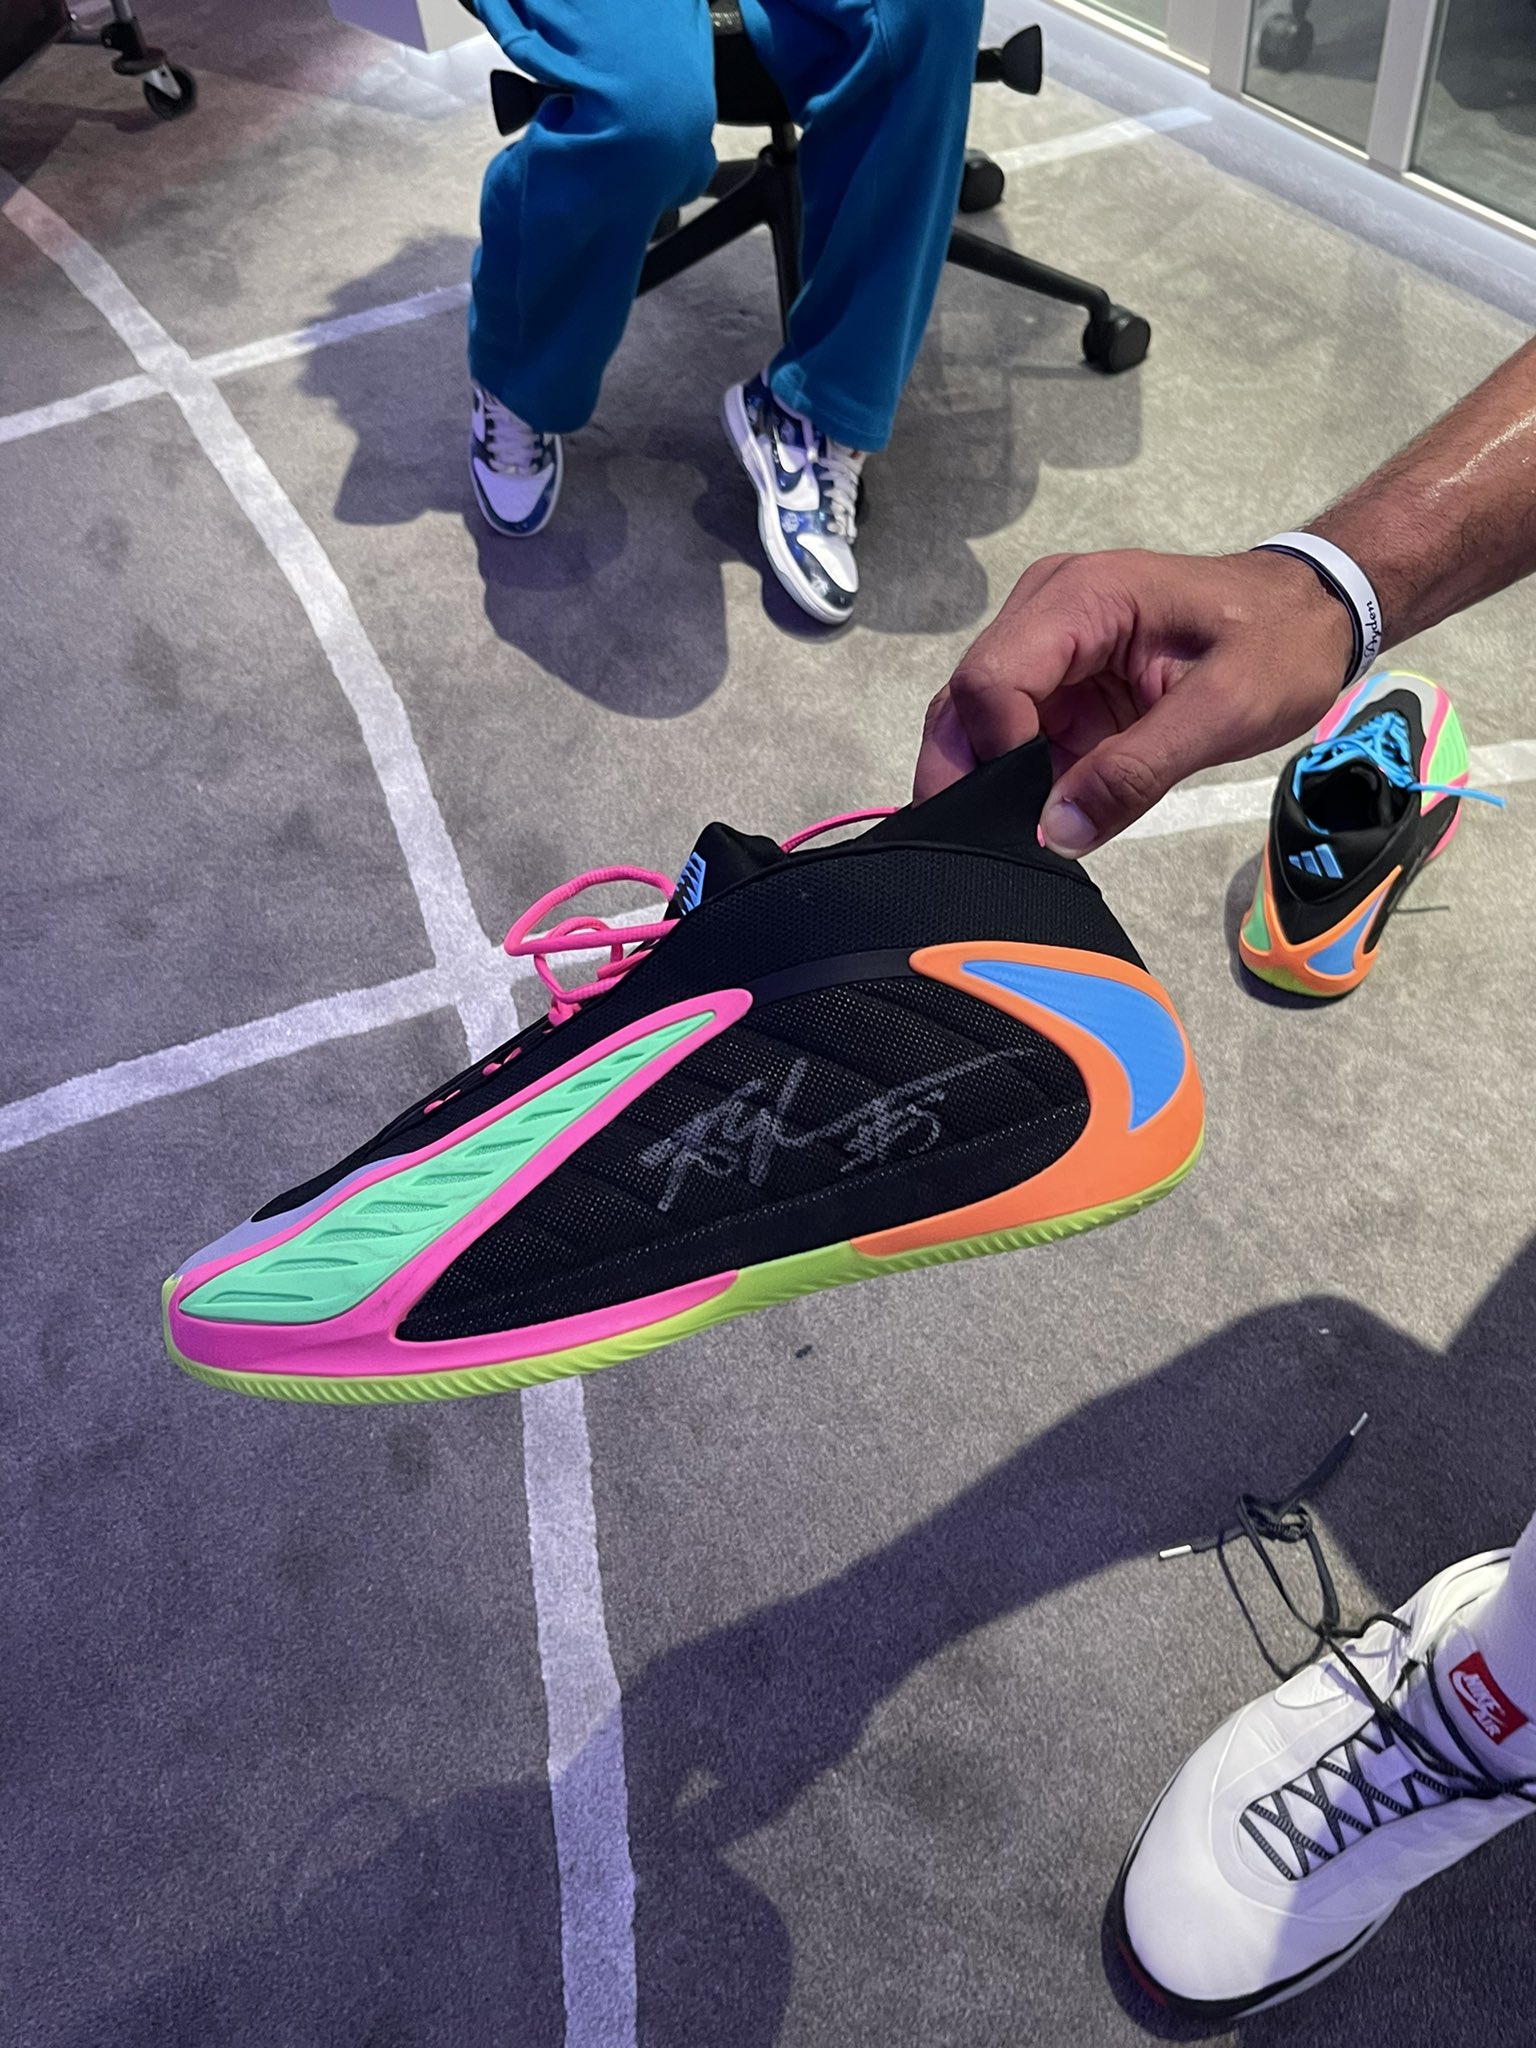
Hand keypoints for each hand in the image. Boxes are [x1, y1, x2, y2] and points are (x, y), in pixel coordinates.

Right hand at [915, 548, 1357, 854]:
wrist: (1310, 614)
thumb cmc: (1279, 645)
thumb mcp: (1225, 711)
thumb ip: (1136, 771)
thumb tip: (1054, 834)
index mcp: (1082, 598)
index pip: (990, 681)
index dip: (996, 756)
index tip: (1036, 815)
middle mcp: (1044, 609)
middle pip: (965, 701)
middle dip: (969, 778)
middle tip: (990, 847)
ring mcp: (1045, 643)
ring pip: (974, 721)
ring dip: (989, 784)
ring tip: (1014, 837)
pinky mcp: (1056, 678)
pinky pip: (1011, 733)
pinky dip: (1016, 780)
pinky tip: (1039, 814)